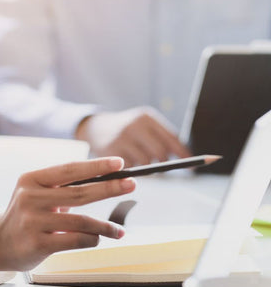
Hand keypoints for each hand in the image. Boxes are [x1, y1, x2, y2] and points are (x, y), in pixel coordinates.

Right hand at [0, 157, 135, 272]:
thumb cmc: (24, 216)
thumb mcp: (35, 194)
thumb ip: (62, 188)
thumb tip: (103, 181)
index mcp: (31, 180)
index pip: (69, 170)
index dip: (96, 166)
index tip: (119, 164)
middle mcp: (30, 198)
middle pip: (79, 192)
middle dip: (109, 188)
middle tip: (130, 185)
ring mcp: (33, 221)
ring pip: (81, 220)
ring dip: (105, 225)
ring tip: (118, 230)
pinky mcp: (38, 243)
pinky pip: (75, 240)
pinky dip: (92, 239)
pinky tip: (98, 239)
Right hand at [76, 107, 190, 165]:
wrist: (95, 128)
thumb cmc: (128, 130)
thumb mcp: (144, 125)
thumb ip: (161, 137)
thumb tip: (184, 158)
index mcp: (146, 117)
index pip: (171, 138)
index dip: (183, 153)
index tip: (191, 164)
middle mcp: (134, 126)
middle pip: (160, 153)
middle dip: (165, 163)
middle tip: (163, 167)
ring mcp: (121, 138)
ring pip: (146, 162)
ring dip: (147, 167)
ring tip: (140, 160)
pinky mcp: (111, 152)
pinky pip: (131, 167)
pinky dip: (133, 168)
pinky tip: (127, 160)